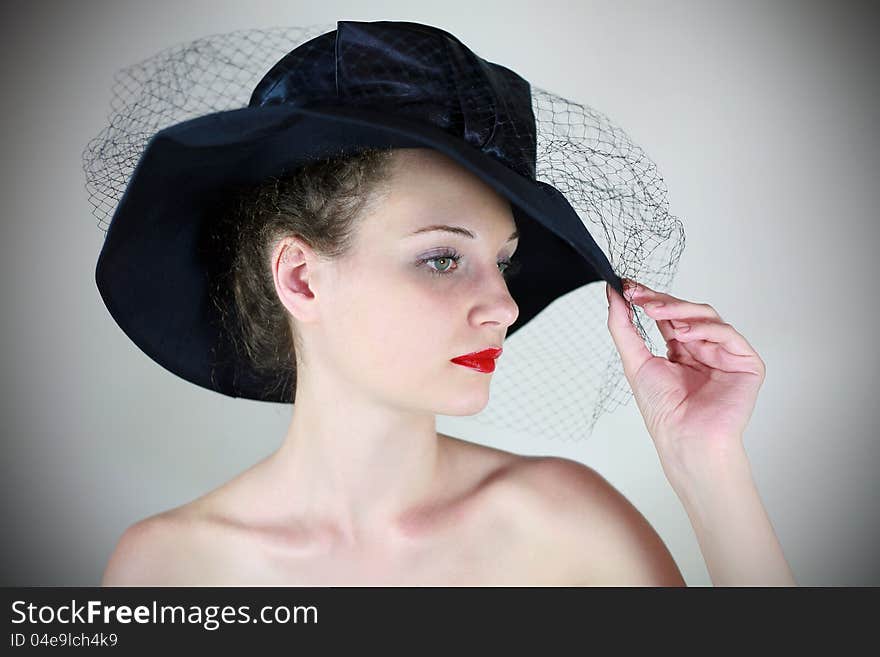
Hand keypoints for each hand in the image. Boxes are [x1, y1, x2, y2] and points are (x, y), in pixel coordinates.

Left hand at [605, 278, 765, 465]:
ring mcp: (725, 355)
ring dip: (679, 311)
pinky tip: (684, 334)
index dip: (650, 299)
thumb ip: (623, 328)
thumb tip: (612, 298)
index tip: (628, 287)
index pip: (667, 317)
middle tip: (639, 296)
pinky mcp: (746, 363)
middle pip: (687, 312)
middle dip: (661, 301)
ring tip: (655, 313)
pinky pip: (727, 334)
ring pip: (706, 316)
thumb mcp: (635, 361)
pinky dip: (705, 329)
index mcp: (680, 351)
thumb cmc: (663, 411)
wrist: (685, 438)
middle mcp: (704, 350)